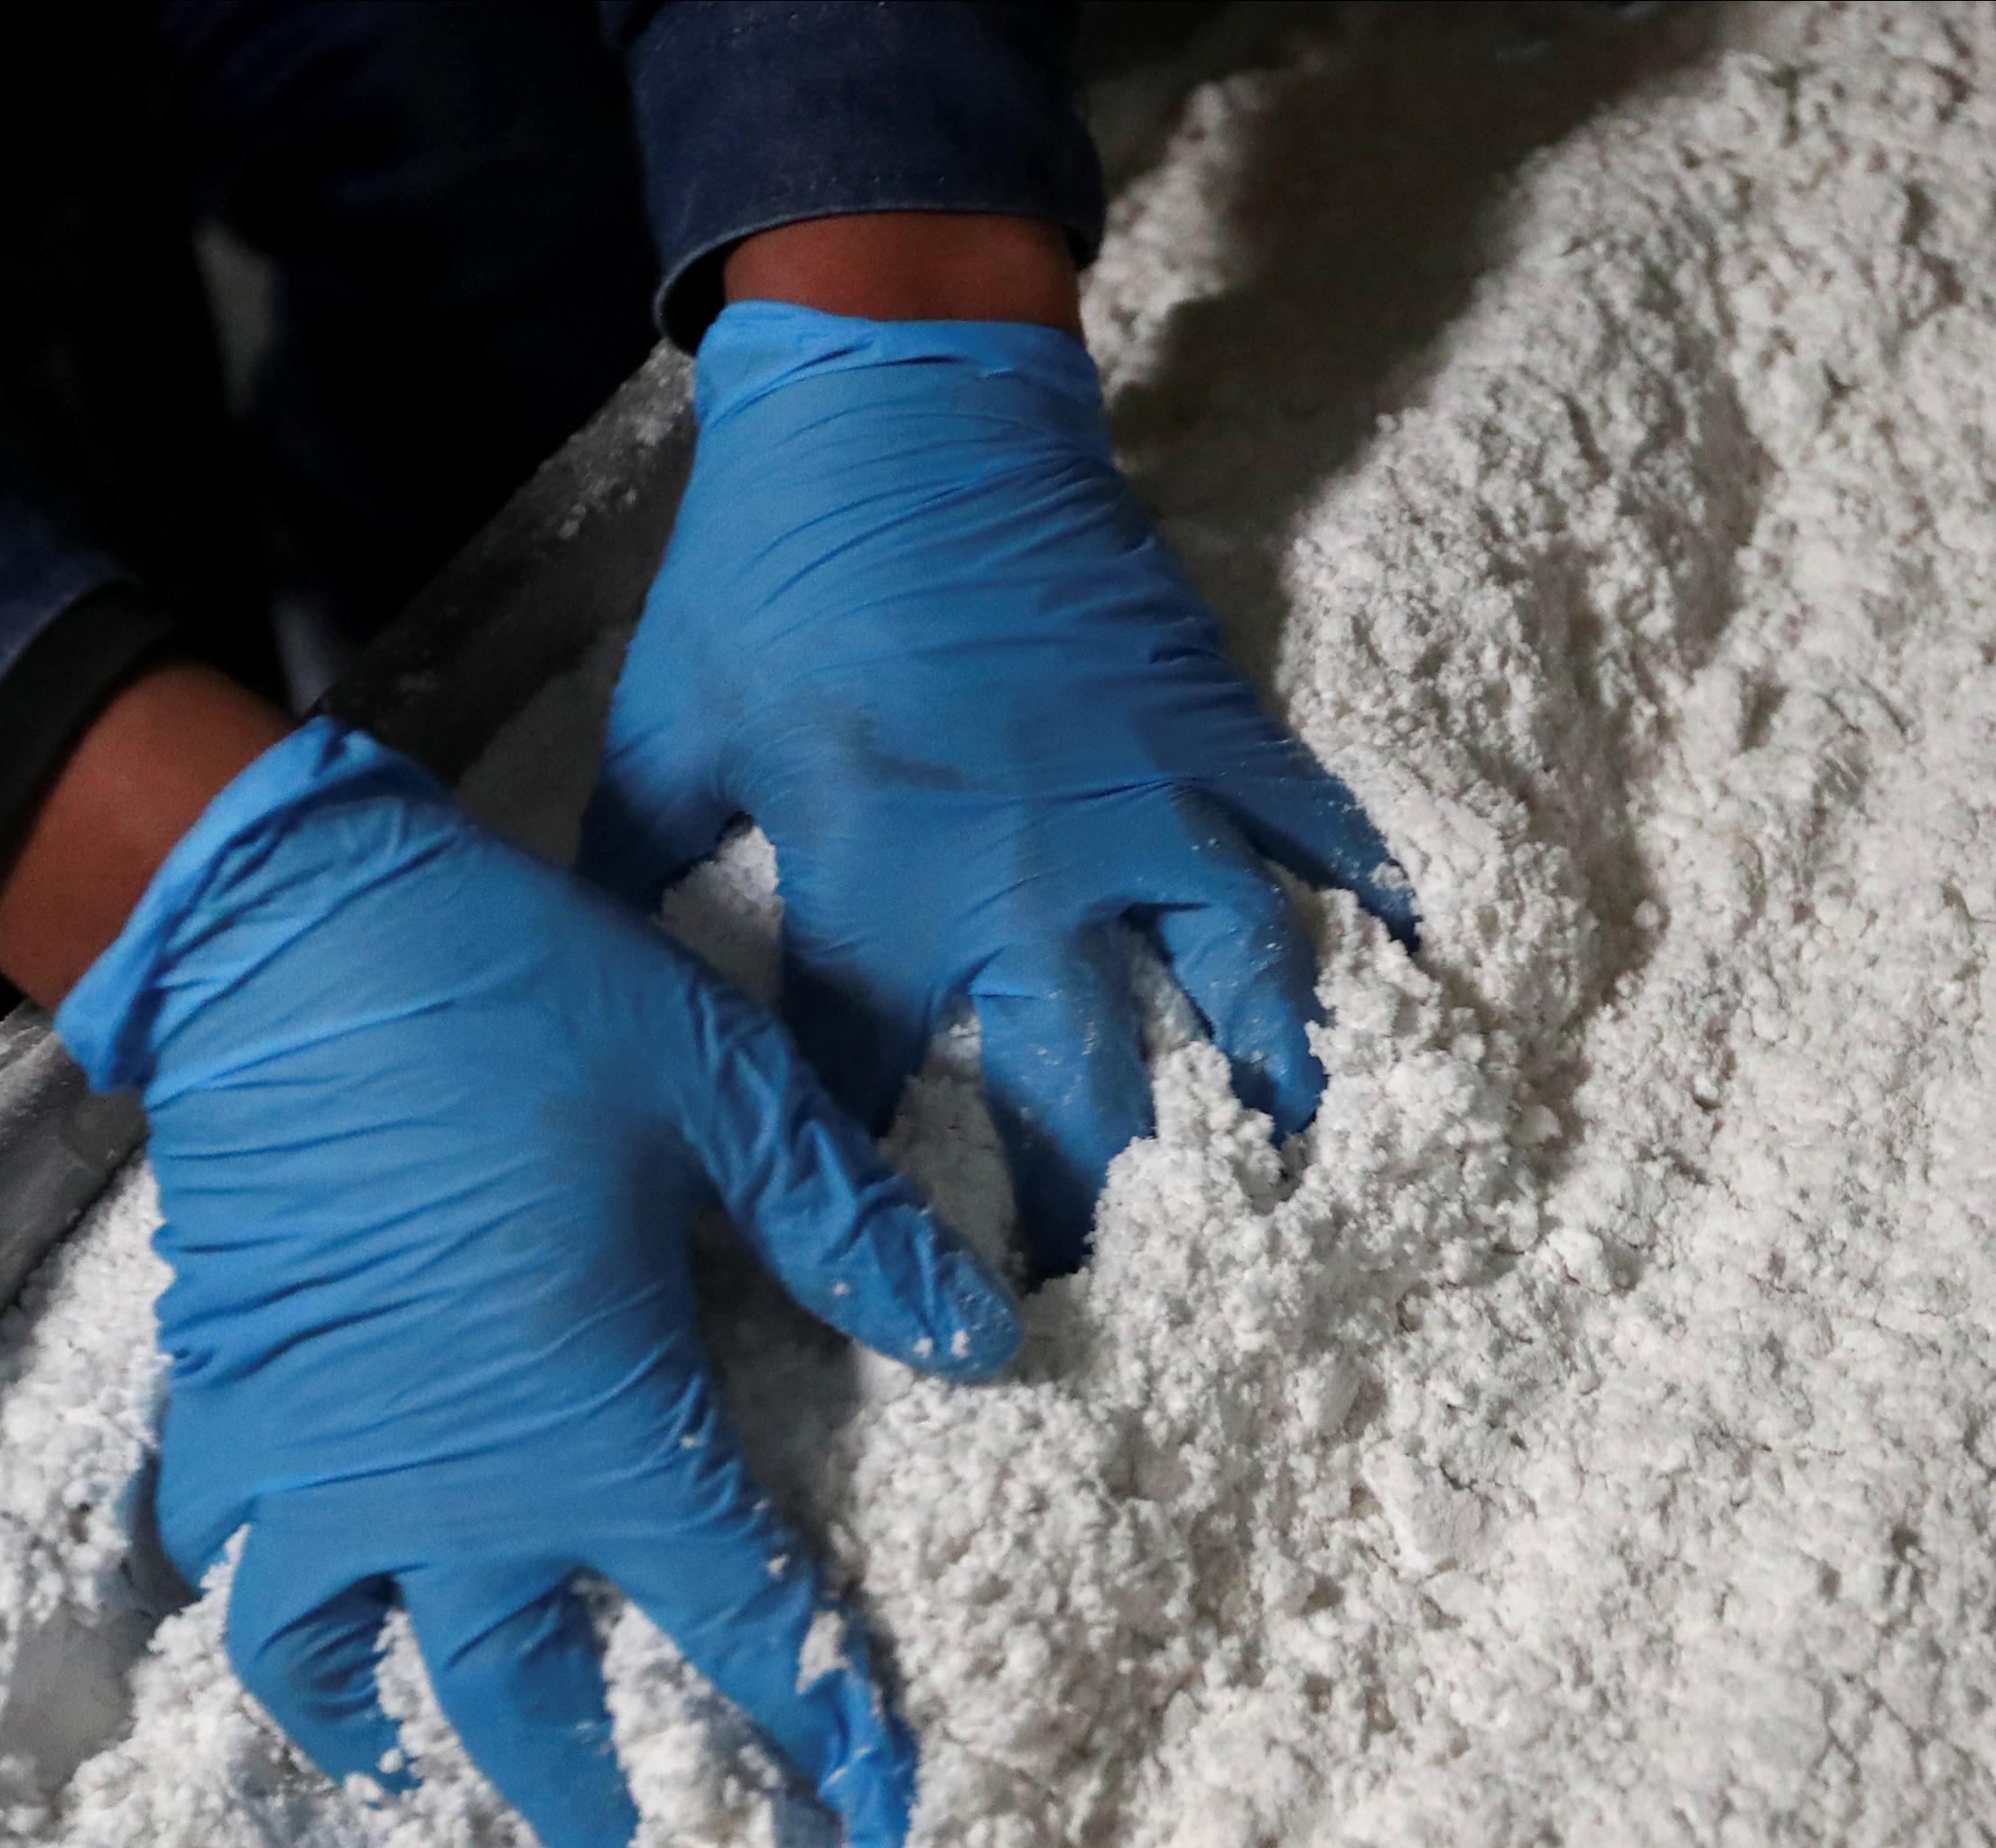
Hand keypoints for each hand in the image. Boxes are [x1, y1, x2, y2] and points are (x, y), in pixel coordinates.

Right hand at [51, 720, 1019, 1847]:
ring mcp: (316, 1454)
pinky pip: (227, 1553)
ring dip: (390, 1738)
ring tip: (430, 1774)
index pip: (739, 1625)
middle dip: (597, 1796)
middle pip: (524, 1700)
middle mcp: (448, 1482)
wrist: (290, 929)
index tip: (872, 1825)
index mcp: (596, 1426)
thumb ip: (854, 1230)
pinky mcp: (227, 1398)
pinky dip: (264, 1604)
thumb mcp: (729, 1095)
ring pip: (331, 1662)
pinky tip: (302, 1594)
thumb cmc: (525, 1002)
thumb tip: (982, 1342)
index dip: (816, 1732)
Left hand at [583, 298, 1414, 1275]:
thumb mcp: (666, 729)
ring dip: (1264, 1099)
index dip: (870, 1204)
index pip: (871, 1098)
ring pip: (1237, 991)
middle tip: (1104, 1301)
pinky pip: (1315, 838)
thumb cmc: (772, 570)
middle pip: (1082, 1094)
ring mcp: (1143, 804)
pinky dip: (1360, 909)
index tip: (888, 1284)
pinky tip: (1398, 982)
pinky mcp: (1215, 731)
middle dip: (1088, 1213)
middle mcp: (1026, 876)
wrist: (902, 398)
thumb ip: (635, 879)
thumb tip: (597, 1002)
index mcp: (878, 888)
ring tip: (1286, 1192)